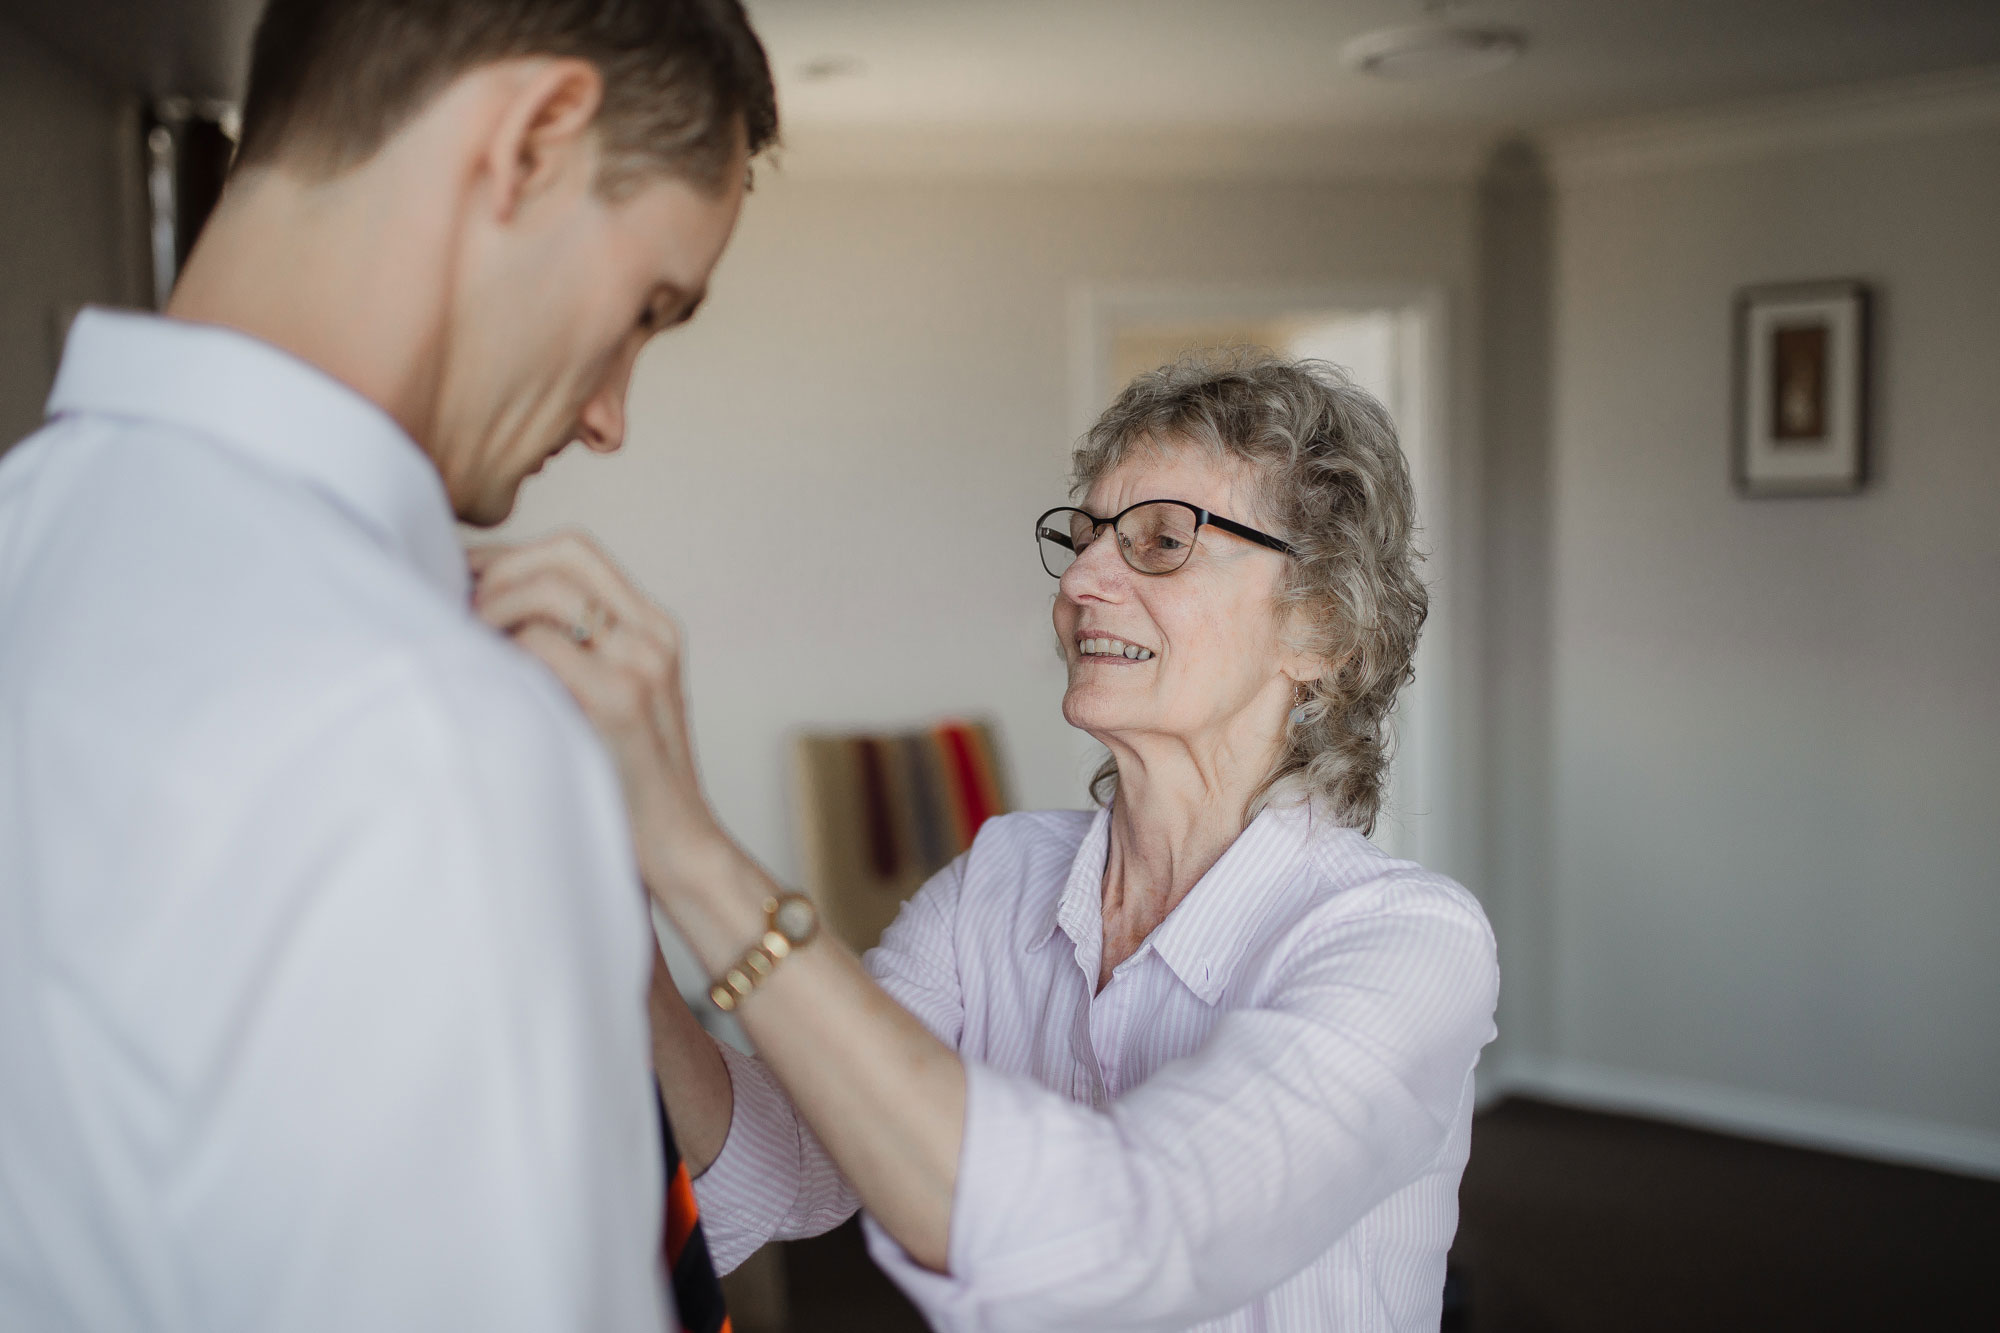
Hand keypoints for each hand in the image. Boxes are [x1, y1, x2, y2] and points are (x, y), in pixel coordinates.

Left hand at [468, 533, 725, 901]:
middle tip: (457, 614)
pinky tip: (490, 685)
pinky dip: (504, 655)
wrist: (679, 847)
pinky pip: (543, 646)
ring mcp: (642, 664)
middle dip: (497, 572)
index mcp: (653, 628)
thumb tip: (483, 610)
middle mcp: (653, 635)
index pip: (576, 552)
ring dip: (494, 610)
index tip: (462, 581)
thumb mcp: (612, 700)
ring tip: (471, 649)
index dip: (510, 555)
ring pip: (549, 591)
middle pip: (565, 554)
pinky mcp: (622, 701)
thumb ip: (575, 653)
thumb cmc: (626, 782)